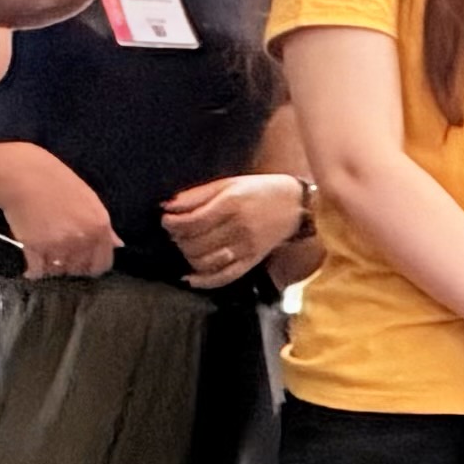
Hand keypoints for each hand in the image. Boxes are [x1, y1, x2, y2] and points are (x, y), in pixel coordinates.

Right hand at [0, 140, 118, 280]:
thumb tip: (118, 245)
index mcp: (99, 226)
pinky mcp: (35, 248)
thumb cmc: (56, 183)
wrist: (23, 177)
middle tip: (60, 257)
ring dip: (52, 269)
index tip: (82, 264)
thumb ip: (104, 227)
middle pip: (79, 270)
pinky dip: (34, 271)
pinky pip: (37, 271)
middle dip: (71, 266)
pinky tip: (32, 267)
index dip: (92, 267)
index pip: (102, 264)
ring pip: (58, 272)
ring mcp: (59, 245)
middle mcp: (82, 238)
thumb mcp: (88, 199)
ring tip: (46, 258)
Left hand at [161, 171, 302, 286]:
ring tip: (186, 246)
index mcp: (233, 203)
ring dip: (187, 256)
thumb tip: (167, 205)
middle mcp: (239, 226)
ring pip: (204, 261)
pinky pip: (224, 277)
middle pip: (195, 242)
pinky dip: (203, 281)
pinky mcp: (252, 261)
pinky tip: (190, 278)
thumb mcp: (230, 182)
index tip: (166, 219)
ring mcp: (246, 247)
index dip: (172, 223)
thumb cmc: (261, 190)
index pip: (192, 221)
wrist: (297, 205)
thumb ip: (198, 194)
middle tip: (175, 232)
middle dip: (178, 239)